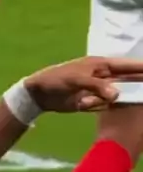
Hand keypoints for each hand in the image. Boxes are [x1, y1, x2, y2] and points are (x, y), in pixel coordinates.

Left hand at [24, 56, 142, 113]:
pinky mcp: (94, 102)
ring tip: (118, 99)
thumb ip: (96, 86)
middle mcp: (104, 76)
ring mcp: (99, 90)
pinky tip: (107, 106)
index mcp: (100, 65)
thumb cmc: (57, 80)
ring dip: (125, 98)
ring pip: (119, 94)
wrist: (40, 94)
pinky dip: (106, 106)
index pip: (126, 66)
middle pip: (127, 80)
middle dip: (139, 83)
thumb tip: (117, 94)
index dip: (141, 68)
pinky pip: (107, 105)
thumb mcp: (76, 80)